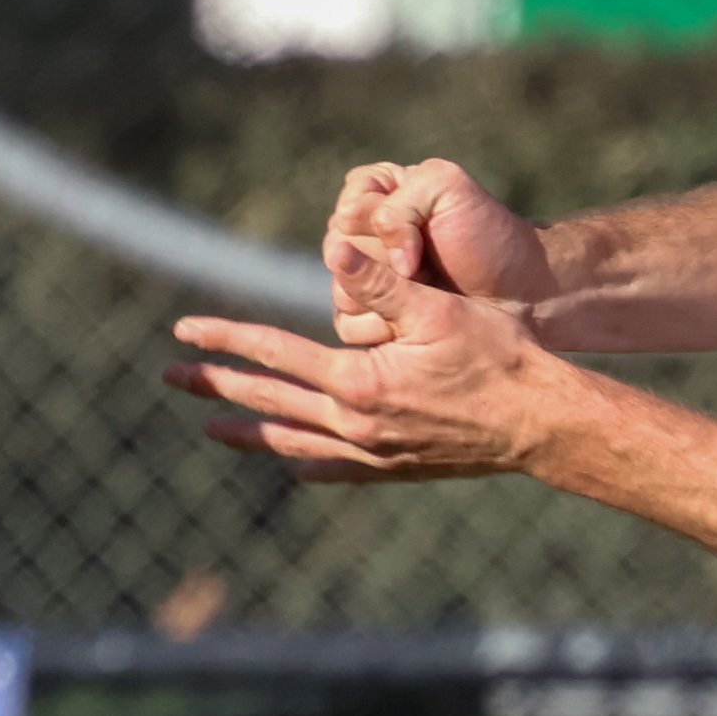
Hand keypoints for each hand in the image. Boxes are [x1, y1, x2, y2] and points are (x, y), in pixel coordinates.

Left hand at [168, 235, 572, 482]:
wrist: (544, 422)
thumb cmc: (499, 357)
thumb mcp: (437, 309)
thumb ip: (379, 280)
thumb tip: (333, 244)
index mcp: (359, 380)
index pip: (275, 352)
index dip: (226, 338)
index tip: (182, 331)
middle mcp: (357, 424)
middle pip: (271, 401)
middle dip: (218, 385)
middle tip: (172, 378)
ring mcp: (376, 453)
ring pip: (295, 442)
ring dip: (251, 431)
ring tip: (213, 427)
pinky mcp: (400, 468)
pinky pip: (341, 470)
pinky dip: (311, 465)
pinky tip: (294, 467)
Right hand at [325, 158, 553, 318]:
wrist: (520, 293)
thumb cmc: (487, 235)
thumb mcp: (448, 189)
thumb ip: (400, 203)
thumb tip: (377, 251)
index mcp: (380, 194)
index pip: (349, 207)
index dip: (380, 223)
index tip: (424, 233)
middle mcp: (366, 237)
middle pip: (338, 251)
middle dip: (384, 262)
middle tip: (424, 268)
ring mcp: (367, 282)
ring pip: (340, 290)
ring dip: (381, 297)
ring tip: (425, 295)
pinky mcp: (374, 319)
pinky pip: (348, 325)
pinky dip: (380, 325)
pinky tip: (413, 323)